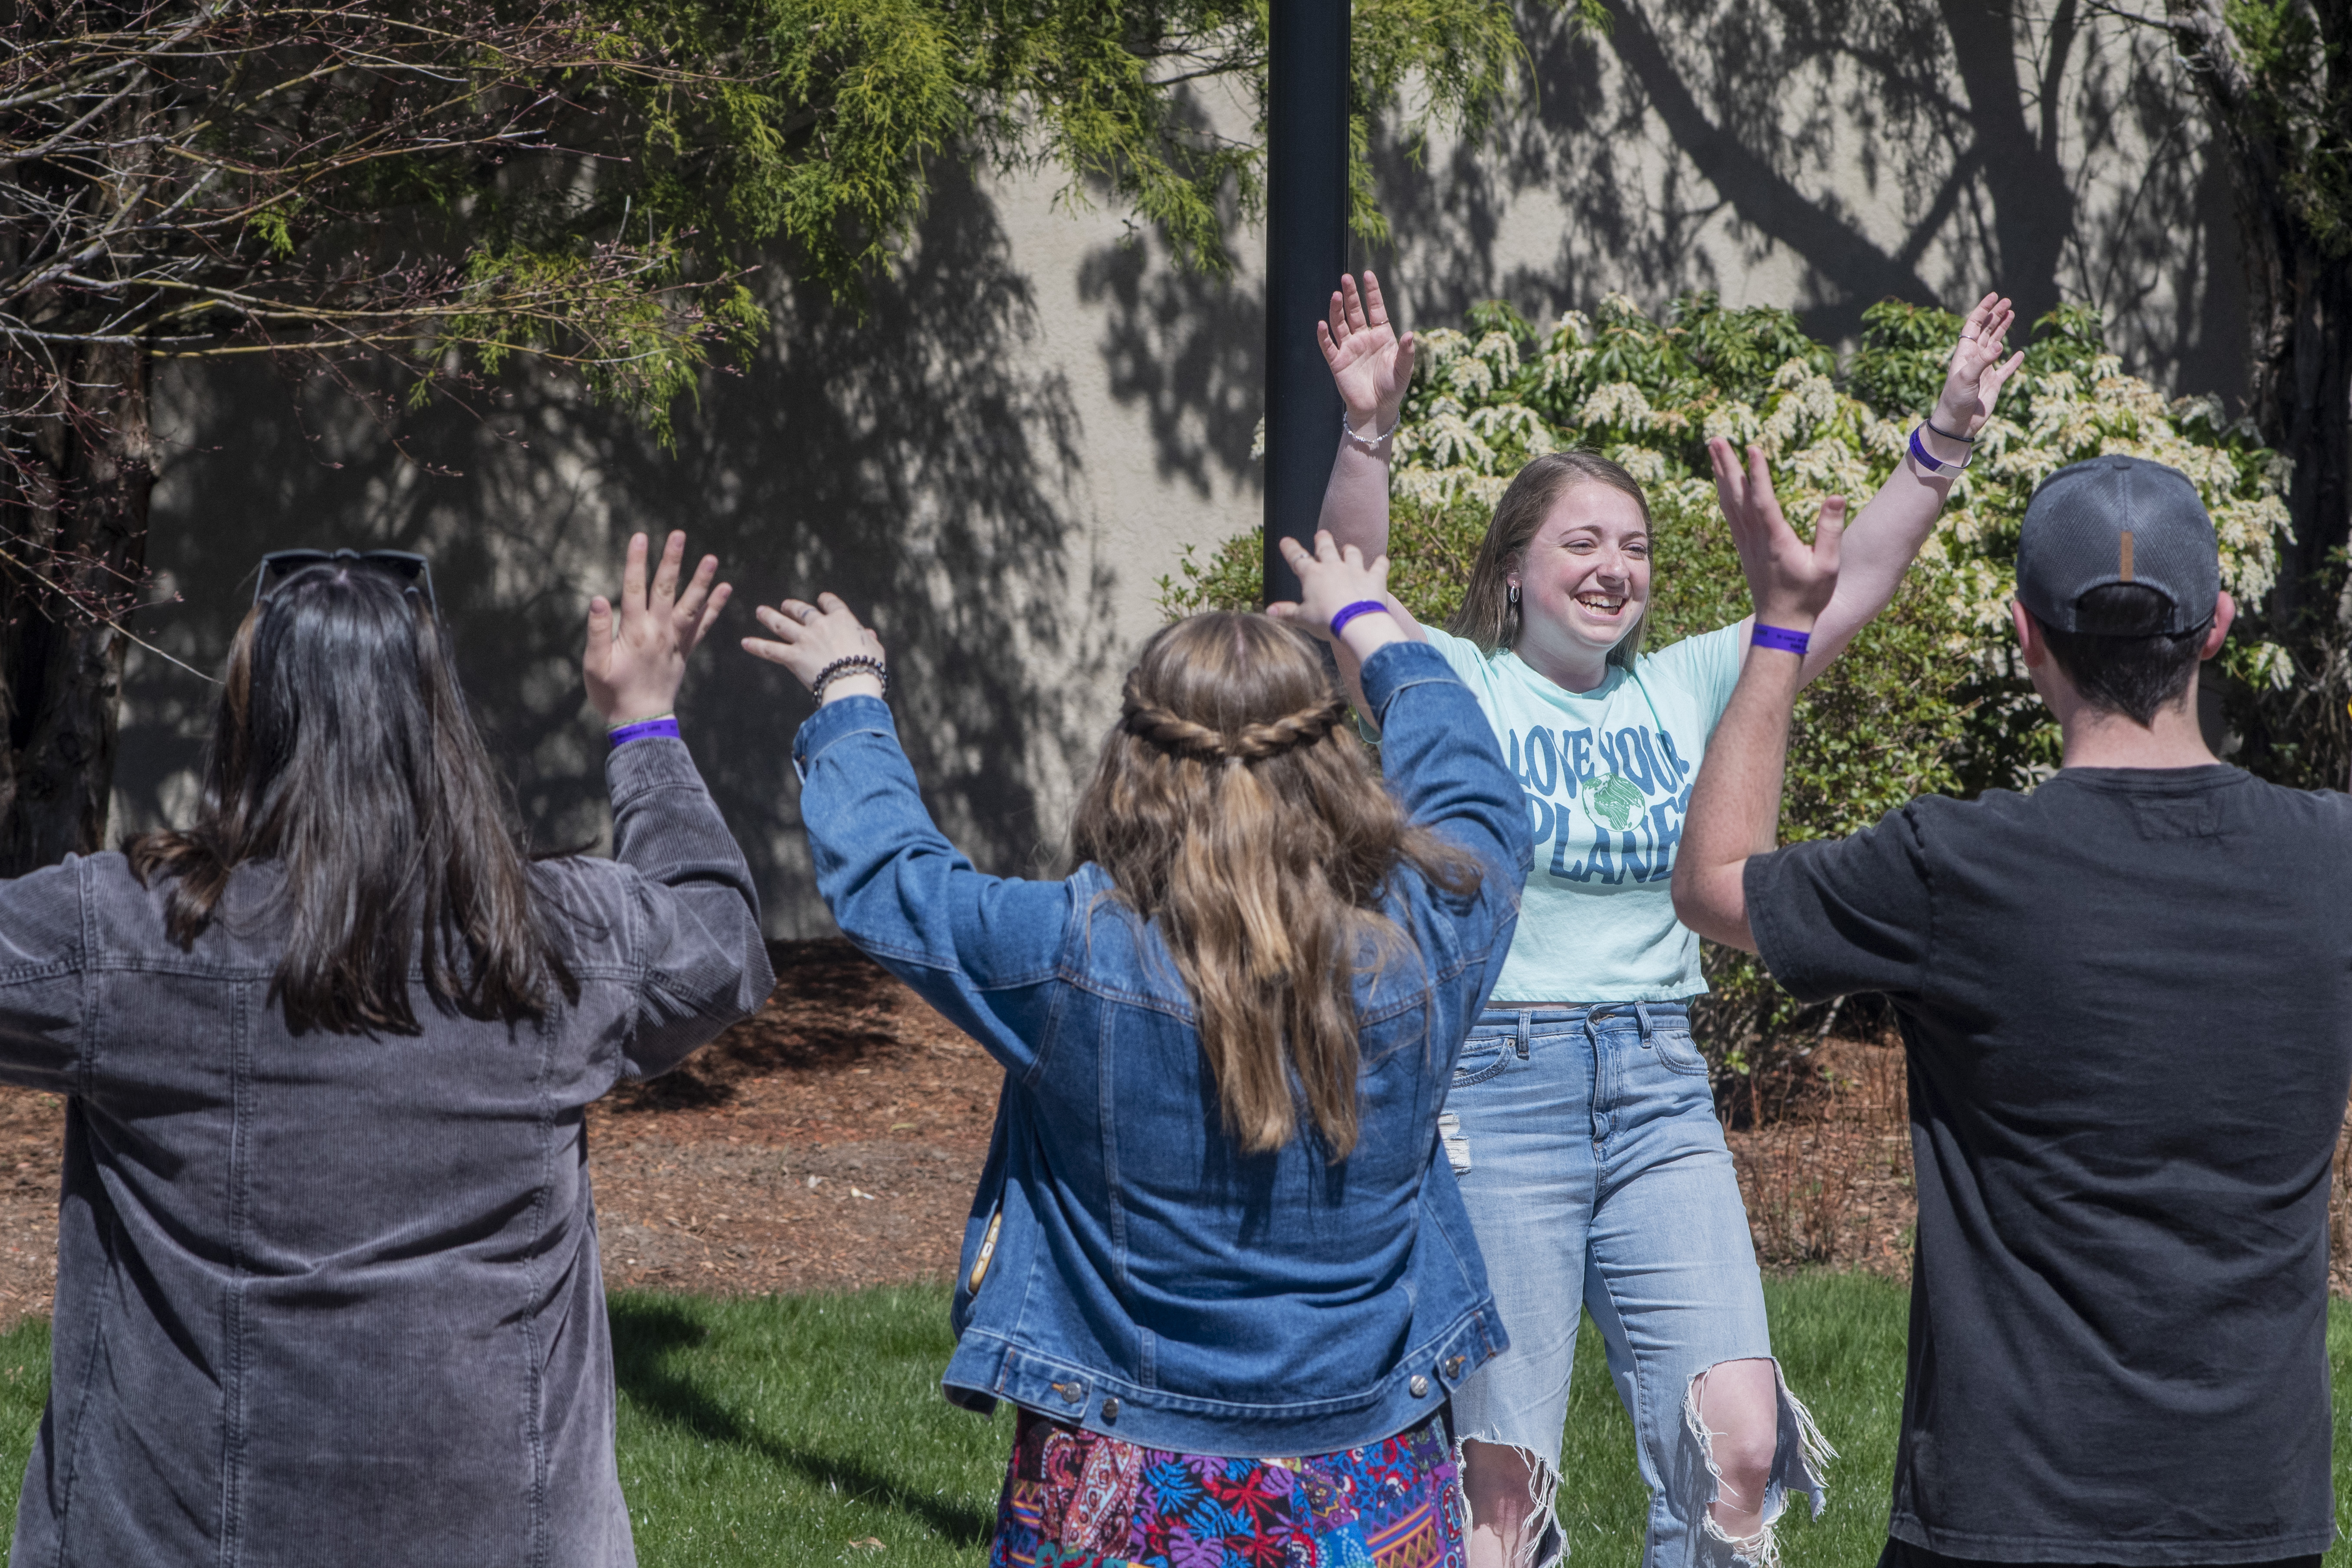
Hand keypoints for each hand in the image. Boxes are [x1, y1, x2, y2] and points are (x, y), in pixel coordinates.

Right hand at [583, 531, 728, 725]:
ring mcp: (675, 641)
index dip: (637, 561)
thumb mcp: (594, 665)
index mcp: (634, 631)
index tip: (640, 536)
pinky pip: (703, 626)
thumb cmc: (611, 693)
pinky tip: (724, 589)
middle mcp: (658, 631)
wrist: (640, 721)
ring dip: (701, 580)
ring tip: (712, 558)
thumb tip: (598, 599)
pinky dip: (714, 607)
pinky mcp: (685, 651)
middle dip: (672, 561)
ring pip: (690, 605)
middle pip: (666, 589)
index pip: (634, 588)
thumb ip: (597, 631)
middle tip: (679, 534)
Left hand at [742, 593, 886, 701]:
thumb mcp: (875, 650)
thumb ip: (869, 639)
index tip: (822, 600)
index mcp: (842, 620)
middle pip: (803, 611)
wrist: (853, 682)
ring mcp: (804, 640)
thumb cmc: (869, 667)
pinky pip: (771, 650)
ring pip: (782, 624)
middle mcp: (820, 625)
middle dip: (793, 606)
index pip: (831, 604)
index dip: (826, 601)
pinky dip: (757, 646)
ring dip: (770, 616)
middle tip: (785, 605)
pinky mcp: (793, 656)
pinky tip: (745, 643)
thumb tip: (870, 633)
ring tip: (760, 611)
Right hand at [1267, 531, 1395, 648]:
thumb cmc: (1326, 621)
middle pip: (1326, 547)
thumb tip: (1269, 611)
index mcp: (1312, 575)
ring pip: (1352, 553)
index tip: (1285, 541)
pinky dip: (1381, 563)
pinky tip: (1382, 560)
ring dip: (1349, 550)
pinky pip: (1379, 565)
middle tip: (1321, 534)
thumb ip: (1286, 612)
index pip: (1297, 558)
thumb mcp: (1302, 618)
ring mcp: (1355, 570)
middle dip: (1322, 539)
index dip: (1290, 549)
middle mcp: (1333, 567)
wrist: (1356, 624)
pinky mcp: (1374, 578)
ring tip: (1348, 548)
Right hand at [1317, 271, 1416, 430]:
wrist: (1377, 410)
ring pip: (1340, 324)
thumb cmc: (1392, 389)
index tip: (1367, 275)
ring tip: (1336, 295)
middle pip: (1355, 311)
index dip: (1371, 292)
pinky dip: (1324, 336)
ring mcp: (1349, 349)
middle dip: (1350, 295)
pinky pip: (1328, 346)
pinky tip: (1321, 324)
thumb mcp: (1403, 370)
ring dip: (1337, 310)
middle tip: (1346, 278)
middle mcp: (1363, 338)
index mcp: (1381, 336)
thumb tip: (1412, 334)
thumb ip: (1407, 352)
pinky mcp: (1337, 363)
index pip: (1375, 308)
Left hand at [1707, 443, 1843, 628]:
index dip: (1757, 473)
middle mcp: (1755, 538)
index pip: (1762, 500)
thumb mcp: (1828, 565)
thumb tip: (1835, 496)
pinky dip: (1724, 492)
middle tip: (1715, 438)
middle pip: (1737, 495)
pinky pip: (1729, 513)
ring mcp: (1746, 542)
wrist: (1781, 624)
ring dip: (1720, 474)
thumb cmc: (1808, 596)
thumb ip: (1831, 530)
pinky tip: (1721, 480)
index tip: (1751, 447)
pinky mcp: (1744, 546)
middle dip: (1726, 465)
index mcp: (1775, 540)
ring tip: (1713, 449)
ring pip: (1729, 502)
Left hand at [1932, 292, 2026, 437]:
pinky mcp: (1993, 384)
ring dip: (2003, 330)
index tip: (1994, 296)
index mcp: (1964, 353)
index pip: (1974, 325)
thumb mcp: (1966, 377)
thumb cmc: (1955, 399)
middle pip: (1986, 331)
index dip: (1983, 310)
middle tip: (2008, 302)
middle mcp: (1974, 359)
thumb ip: (1982, 360)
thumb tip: (2000, 345)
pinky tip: (2019, 354)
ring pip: (1995, 345)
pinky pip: (2006, 369)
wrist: (1957, 423)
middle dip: (1995, 316)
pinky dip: (2013, 362)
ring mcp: (1984, 371)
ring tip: (2011, 314)